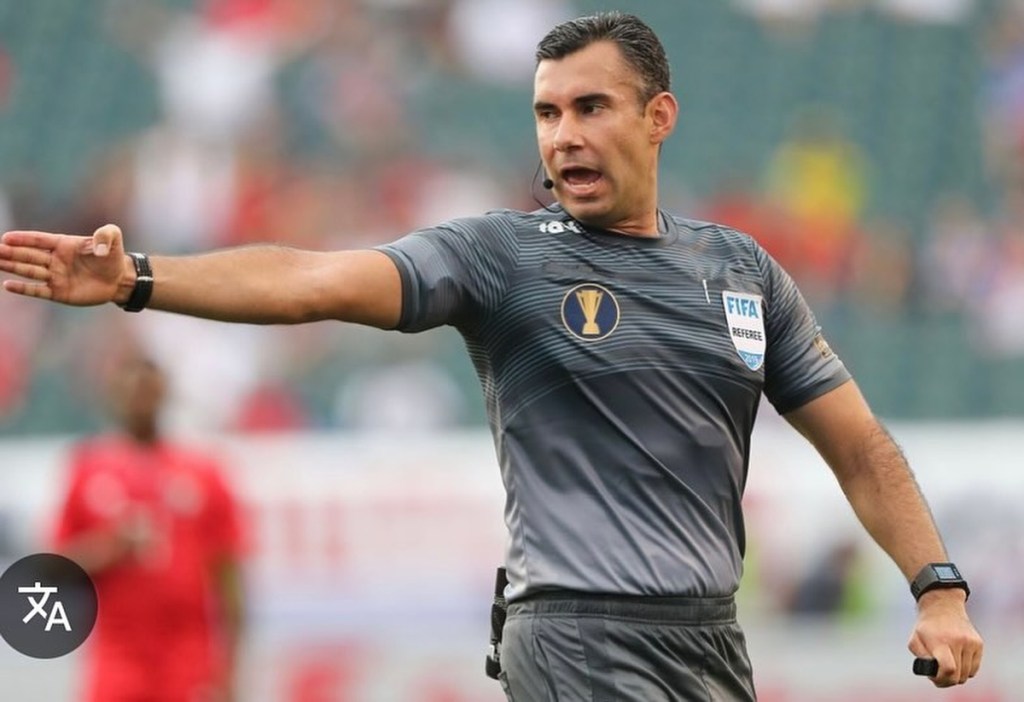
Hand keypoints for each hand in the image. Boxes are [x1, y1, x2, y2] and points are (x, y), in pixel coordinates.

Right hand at [0, 224, 129, 305]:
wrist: (119, 280)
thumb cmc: (112, 257)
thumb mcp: (113, 239)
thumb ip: (106, 235)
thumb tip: (98, 248)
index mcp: (63, 244)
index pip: (39, 240)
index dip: (24, 239)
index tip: (6, 238)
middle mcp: (55, 259)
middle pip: (29, 255)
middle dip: (11, 252)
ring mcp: (55, 276)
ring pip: (29, 270)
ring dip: (12, 266)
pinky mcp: (58, 292)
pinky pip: (37, 290)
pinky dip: (24, 288)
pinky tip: (8, 285)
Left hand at [908, 589, 982, 686]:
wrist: (942, 605)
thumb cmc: (926, 626)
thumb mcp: (915, 640)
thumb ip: (921, 658)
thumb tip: (933, 673)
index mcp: (940, 641)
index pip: (948, 669)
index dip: (942, 680)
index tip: (934, 678)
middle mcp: (958, 641)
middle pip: (958, 676)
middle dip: (947, 681)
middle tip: (939, 677)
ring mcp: (970, 642)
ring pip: (967, 674)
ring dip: (957, 676)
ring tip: (947, 669)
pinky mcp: (978, 643)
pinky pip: (975, 668)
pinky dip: (966, 670)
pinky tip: (956, 663)